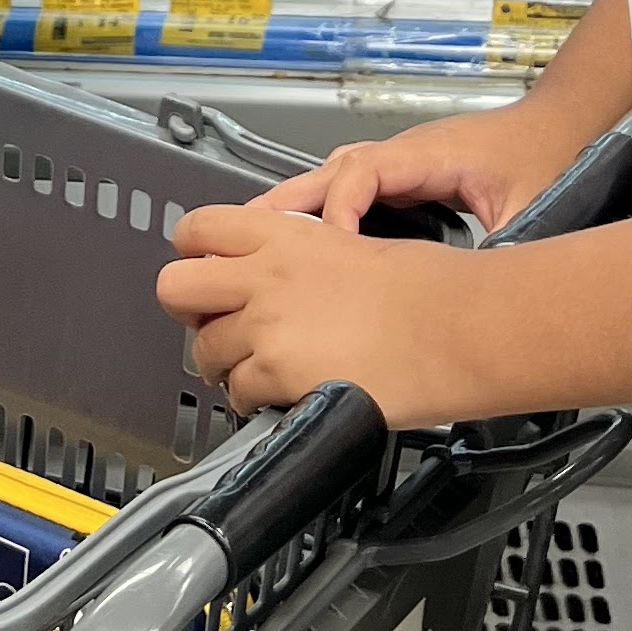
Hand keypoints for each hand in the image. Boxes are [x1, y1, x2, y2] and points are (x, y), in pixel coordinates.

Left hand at [157, 203, 471, 427]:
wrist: (458, 326)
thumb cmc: (428, 288)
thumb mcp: (351, 245)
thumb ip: (298, 255)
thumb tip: (275, 277)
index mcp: (284, 233)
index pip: (197, 229)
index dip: (194, 255)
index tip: (207, 272)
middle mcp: (264, 275)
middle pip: (174, 287)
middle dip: (190, 312)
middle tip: (219, 324)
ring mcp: (267, 326)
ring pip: (203, 351)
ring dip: (226, 364)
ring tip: (261, 369)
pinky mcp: (280, 375)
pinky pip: (239, 393)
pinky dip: (255, 401)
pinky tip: (283, 395)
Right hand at [254, 101, 564, 236]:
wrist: (555, 125)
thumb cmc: (541, 156)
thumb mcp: (527, 208)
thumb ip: (499, 250)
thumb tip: (482, 298)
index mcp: (425, 155)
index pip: (360, 174)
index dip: (338, 212)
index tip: (329, 251)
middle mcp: (400, 153)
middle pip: (328, 172)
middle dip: (286, 206)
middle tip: (243, 239)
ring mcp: (396, 162)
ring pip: (329, 179)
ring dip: (294, 208)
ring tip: (253, 244)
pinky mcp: (398, 175)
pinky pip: (345, 189)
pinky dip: (316, 211)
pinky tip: (298, 242)